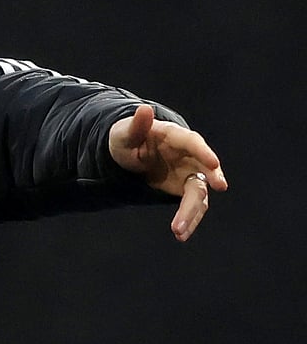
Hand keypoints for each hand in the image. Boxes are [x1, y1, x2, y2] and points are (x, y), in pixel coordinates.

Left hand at [108, 104, 227, 241]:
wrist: (129, 153)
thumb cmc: (126, 139)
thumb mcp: (124, 133)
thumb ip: (136, 125)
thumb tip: (144, 109)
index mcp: (174, 136)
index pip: (193, 141)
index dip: (203, 151)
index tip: (214, 163)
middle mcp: (188, 155)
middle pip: (203, 169)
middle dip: (211, 179)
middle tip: (219, 187)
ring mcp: (189, 173)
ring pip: (199, 193)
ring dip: (192, 212)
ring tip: (179, 231)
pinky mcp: (185, 189)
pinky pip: (192, 206)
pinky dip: (187, 220)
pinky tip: (180, 234)